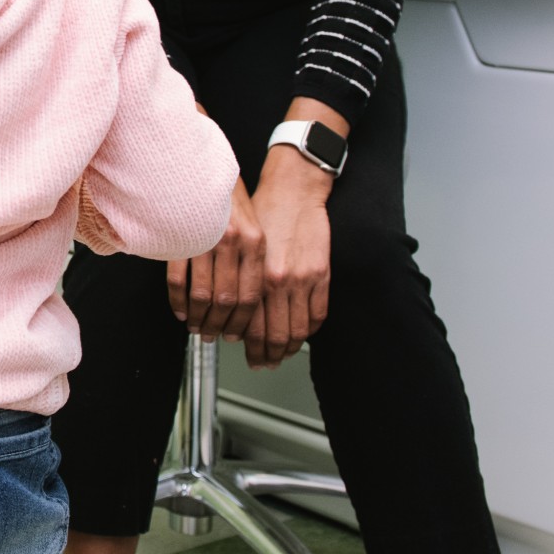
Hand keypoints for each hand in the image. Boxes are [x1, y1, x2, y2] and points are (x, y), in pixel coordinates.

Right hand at [167, 178, 263, 340]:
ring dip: (198, 318)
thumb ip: (251, 260)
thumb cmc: (225, 198)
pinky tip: (180, 310)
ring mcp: (204, 239)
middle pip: (227, 300)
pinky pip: (178, 280)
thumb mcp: (251, 225)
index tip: (236, 335)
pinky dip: (177, 301)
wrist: (201, 165)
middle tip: (212, 335)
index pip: (251, 296)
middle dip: (219, 325)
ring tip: (195, 327)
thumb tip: (246, 303)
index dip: (243, 322)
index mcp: (255, 243)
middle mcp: (233, 242)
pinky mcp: (179, 237)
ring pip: (202, 295)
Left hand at [246, 100, 340, 367]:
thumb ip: (237, 277)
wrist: (293, 190)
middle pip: (274, 335)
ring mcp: (303, 280)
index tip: (245, 354)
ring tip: (280, 355)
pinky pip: (318, 315)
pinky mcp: (322, 275)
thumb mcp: (239, 245)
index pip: (250, 326)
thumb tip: (230, 311)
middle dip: (267, 355)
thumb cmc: (263, 213)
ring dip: (288, 349)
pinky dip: (310, 331)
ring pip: (297, 331)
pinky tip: (302, 335)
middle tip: (262, 362)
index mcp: (253, 274)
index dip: (248, 346)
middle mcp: (277, 281)